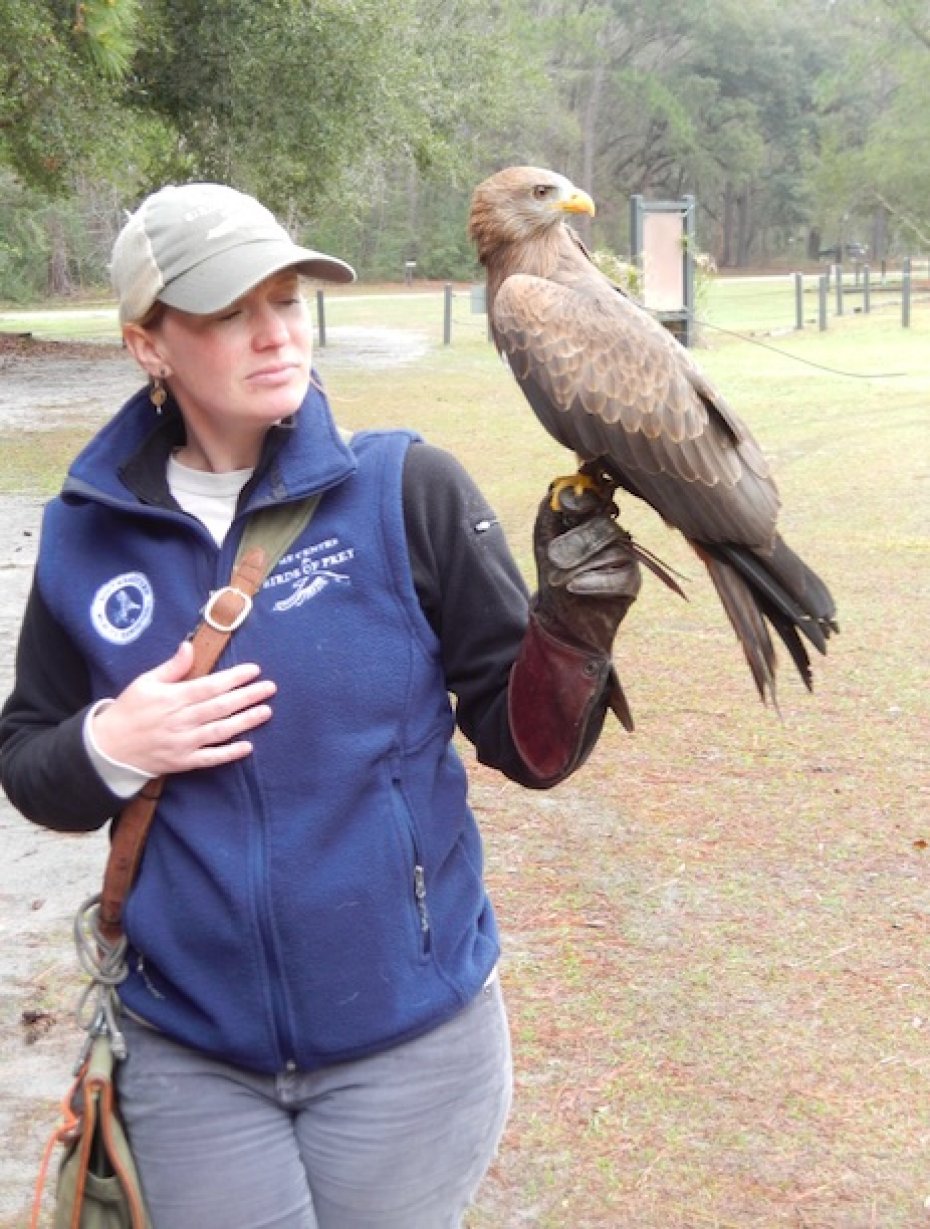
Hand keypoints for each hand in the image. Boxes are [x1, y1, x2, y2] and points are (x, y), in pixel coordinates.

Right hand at [92, 640, 276, 775]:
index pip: (209, 686)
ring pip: (219, 731)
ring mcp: (183, 743)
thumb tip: (189, 646)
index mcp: (172, 698)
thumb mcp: (145, 682)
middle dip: (247, 696)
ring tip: (266, 712)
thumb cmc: (128, 710)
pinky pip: (209, 758)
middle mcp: (180, 720)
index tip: (254, 670)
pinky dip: (228, 754)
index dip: (233, 678)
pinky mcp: (183, 762)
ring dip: (245, 721)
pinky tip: (248, 747)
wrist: (108, 748)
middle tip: (270, 688)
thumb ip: (171, 667)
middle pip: (220, 707)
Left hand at [532, 484, 641, 655]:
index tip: (569, 508)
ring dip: (579, 567)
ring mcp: (626, 555)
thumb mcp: (543, 540)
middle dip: (577, 541)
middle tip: (555, 558)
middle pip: (605, 525)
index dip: (586, 499)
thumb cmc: (552, 574)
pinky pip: (618, 576)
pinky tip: (574, 587)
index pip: (598, 498)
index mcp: (593, 517)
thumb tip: (559, 487)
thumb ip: (550, 511)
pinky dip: (593, 583)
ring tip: (560, 580)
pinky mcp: (632, 581)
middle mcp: (613, 532)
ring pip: (610, 551)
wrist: (559, 617)